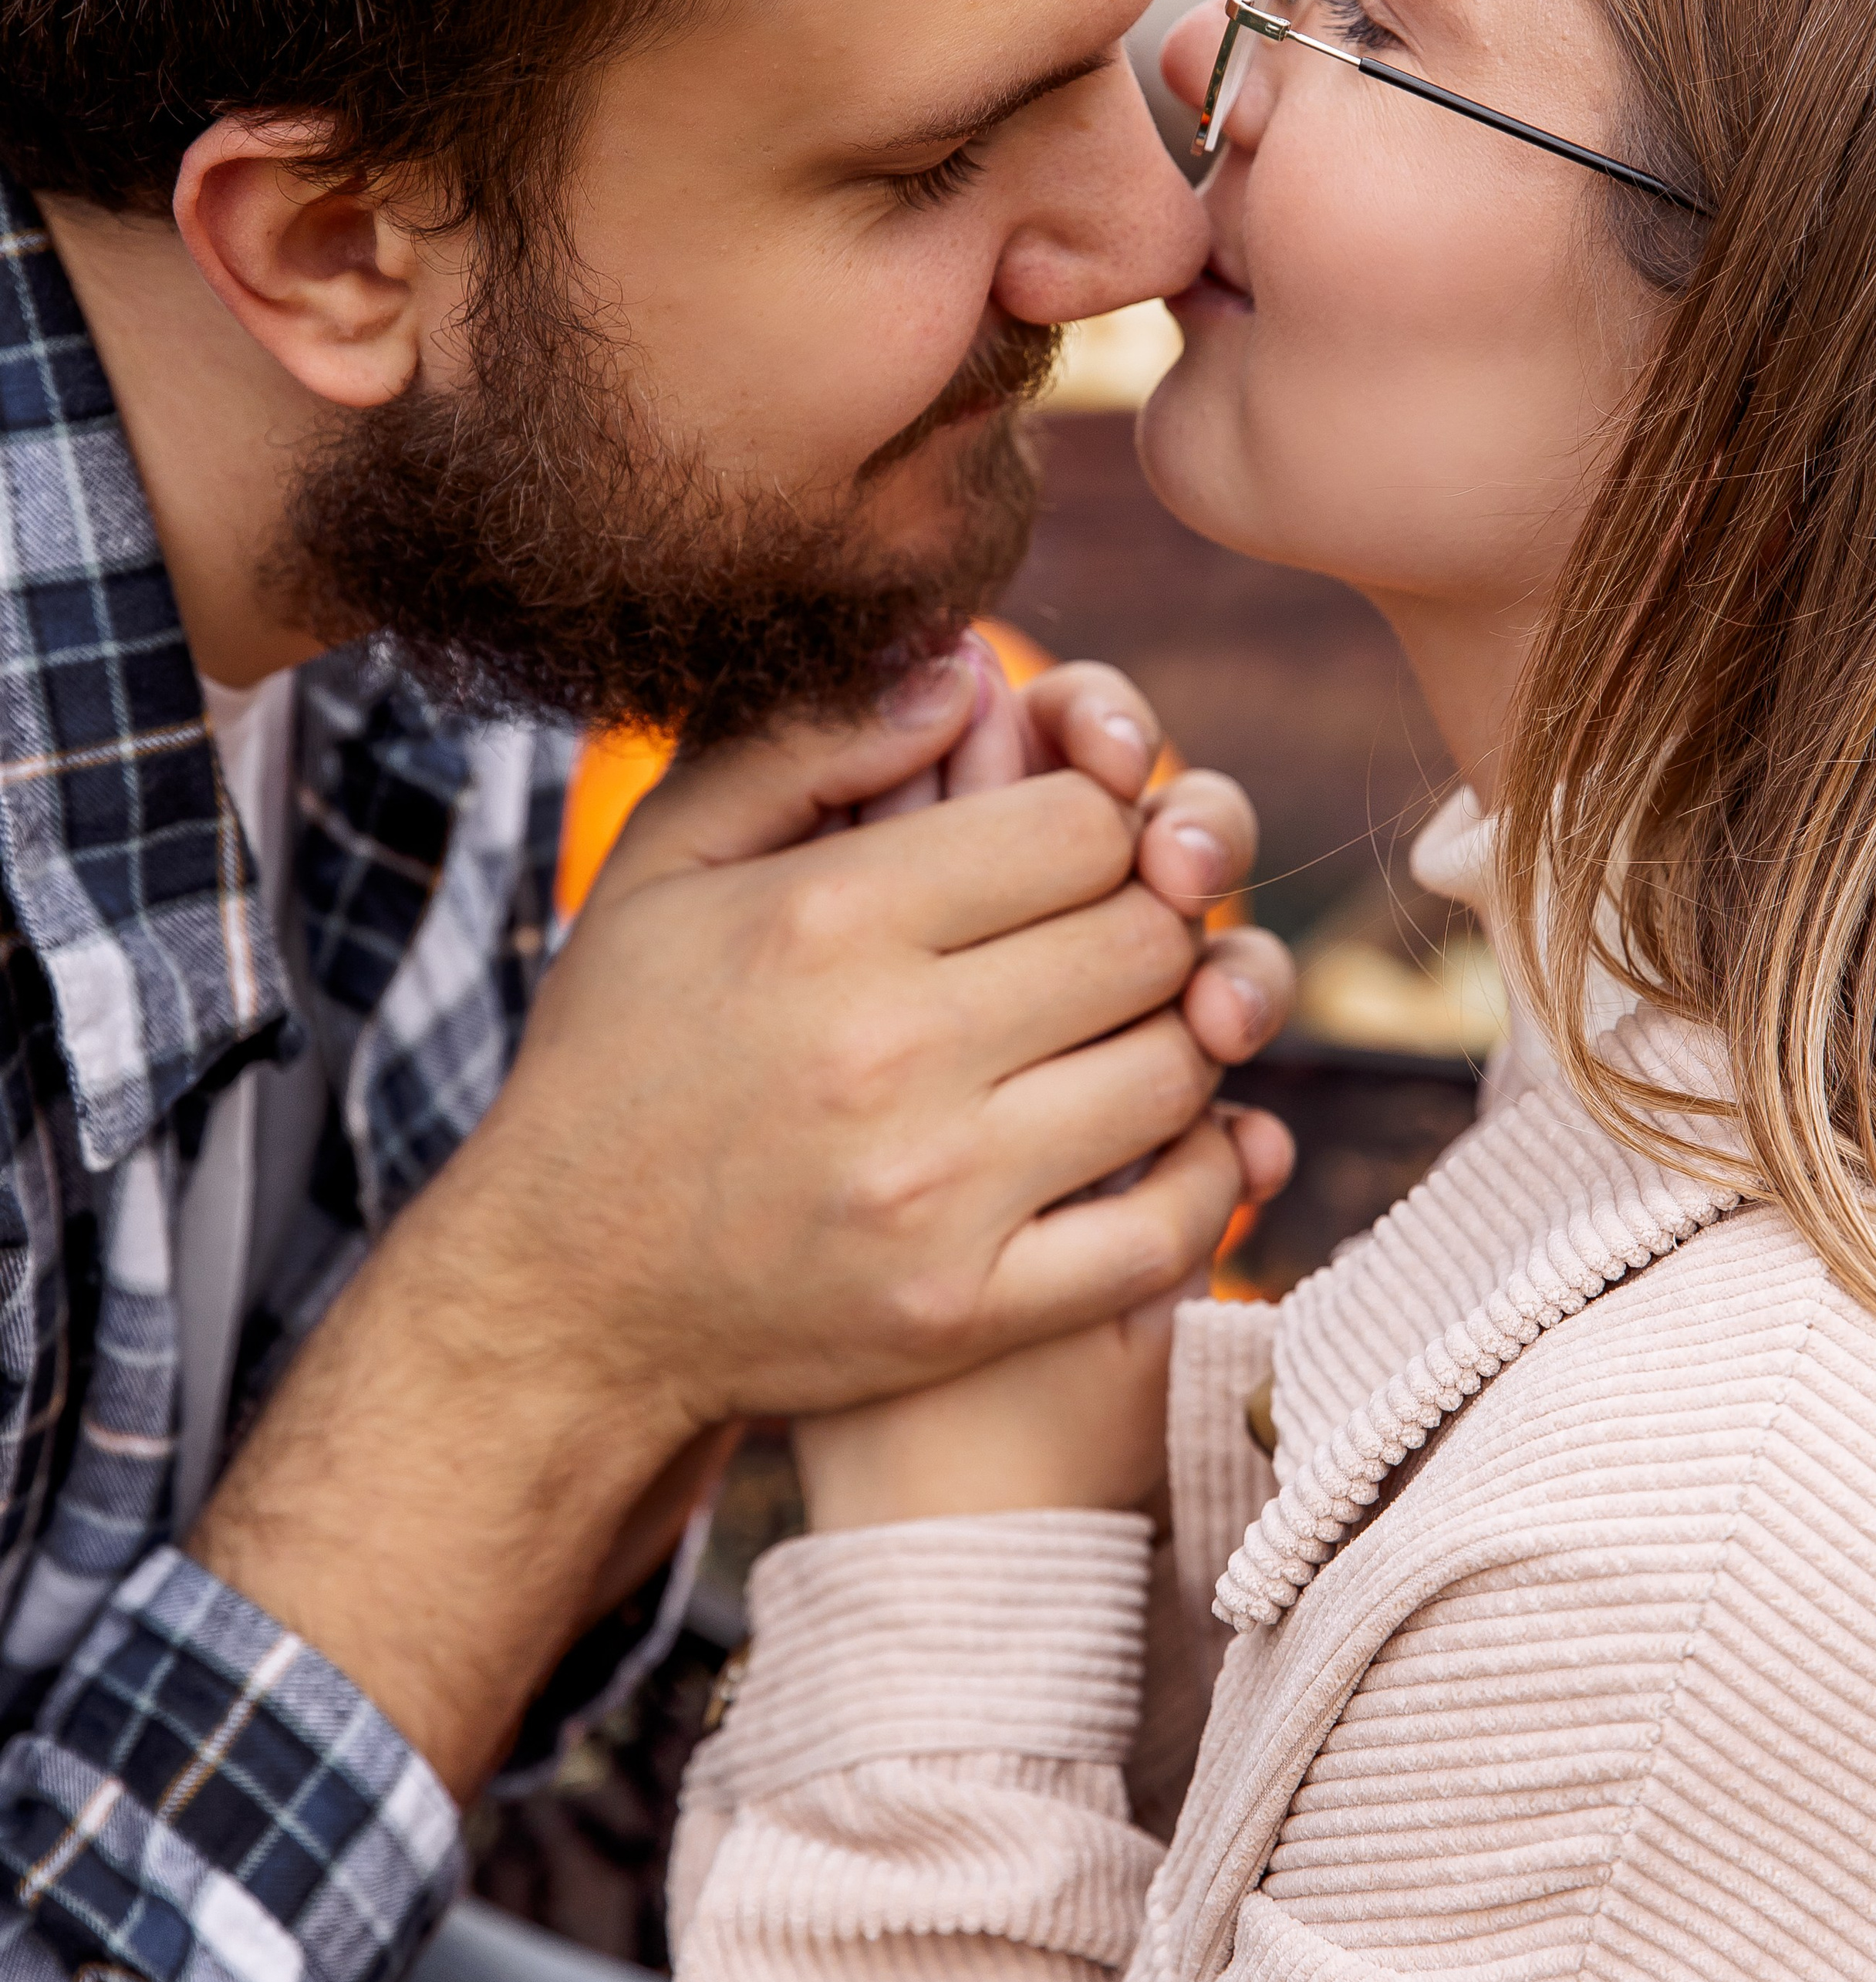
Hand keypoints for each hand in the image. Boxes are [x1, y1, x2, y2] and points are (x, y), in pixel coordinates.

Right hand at [193, 652, 1256, 1787]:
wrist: (561, 1295)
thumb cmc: (619, 1054)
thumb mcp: (665, 865)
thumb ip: (804, 744)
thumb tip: (965, 669)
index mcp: (825, 919)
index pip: (1082, 824)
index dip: (1102, 820)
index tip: (1070, 855)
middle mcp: (887, 1049)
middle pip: (1147, 939)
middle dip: (1152, 924)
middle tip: (1113, 943)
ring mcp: (933, 1193)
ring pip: (1176, 1073)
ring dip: (1183, 1042)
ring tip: (1129, 1033)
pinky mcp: (963, 1313)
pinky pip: (1167, 1230)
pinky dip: (1209, 1180)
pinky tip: (1185, 1145)